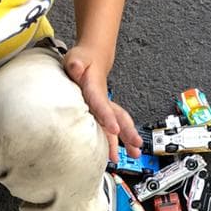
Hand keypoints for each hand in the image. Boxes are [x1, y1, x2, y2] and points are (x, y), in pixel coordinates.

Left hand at [63, 44, 142, 164]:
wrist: (93, 57)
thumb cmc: (83, 59)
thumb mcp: (76, 58)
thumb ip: (76, 63)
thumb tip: (75, 65)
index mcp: (95, 89)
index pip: (101, 105)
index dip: (108, 117)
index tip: (114, 129)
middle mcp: (104, 100)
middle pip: (119, 116)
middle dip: (128, 132)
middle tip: (136, 146)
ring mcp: (106, 106)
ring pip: (120, 123)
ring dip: (128, 139)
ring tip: (135, 153)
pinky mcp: (104, 112)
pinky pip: (114, 127)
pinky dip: (118, 140)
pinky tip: (117, 153)